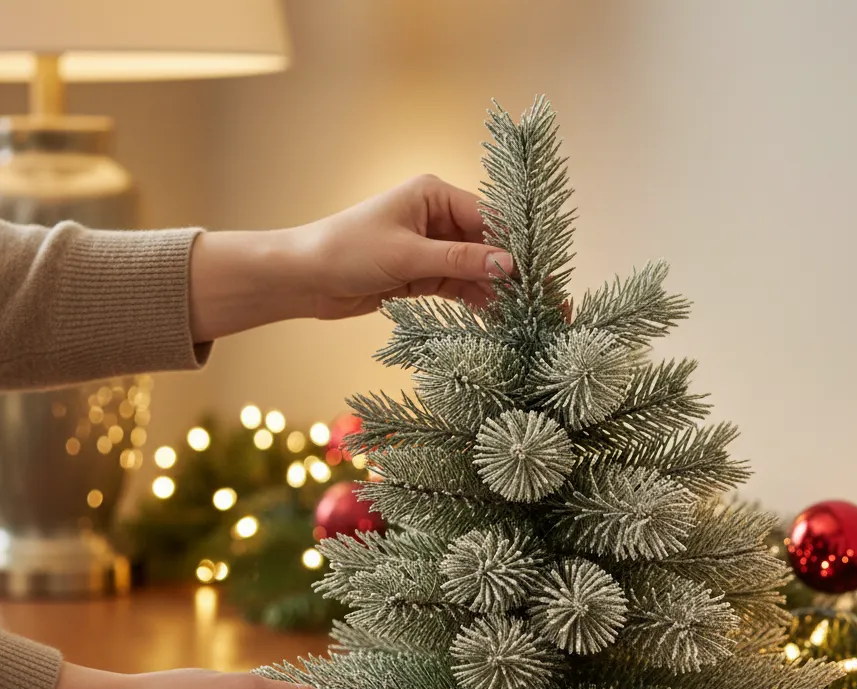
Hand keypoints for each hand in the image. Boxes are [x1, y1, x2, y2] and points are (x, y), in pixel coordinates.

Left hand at [189, 174, 512, 338]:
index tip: (542, 273)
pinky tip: (499, 318)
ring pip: (475, 269)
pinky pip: (458, 286)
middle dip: (513, 273)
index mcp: (434, 195)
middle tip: (545, 300)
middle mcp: (435, 217)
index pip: (488, 219)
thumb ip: (460, 262)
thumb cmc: (348, 251)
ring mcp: (430, 247)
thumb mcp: (409, 256)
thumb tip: (509, 266)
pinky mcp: (421, 275)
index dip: (516, 247)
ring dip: (497, 292)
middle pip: (486, 245)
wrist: (304, 278)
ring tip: (527, 316)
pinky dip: (476, 301)